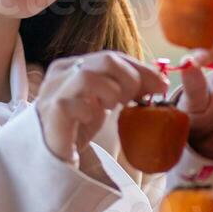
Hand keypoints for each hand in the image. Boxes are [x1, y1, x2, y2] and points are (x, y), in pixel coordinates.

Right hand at [34, 51, 167, 162]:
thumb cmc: (78, 126)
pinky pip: (76, 103)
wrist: (51, 155)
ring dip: (111, 92)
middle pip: (105, 60)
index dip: (141, 69)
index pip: (113, 57)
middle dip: (130, 79)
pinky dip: (91, 111)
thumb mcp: (106, 101)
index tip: (161, 86)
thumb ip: (127, 87)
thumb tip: (160, 81)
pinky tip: (92, 120)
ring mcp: (54, 90)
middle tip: (133, 100)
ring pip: (90, 75)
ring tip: (111, 108)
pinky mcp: (52, 111)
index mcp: (74, 65)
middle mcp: (61, 72)